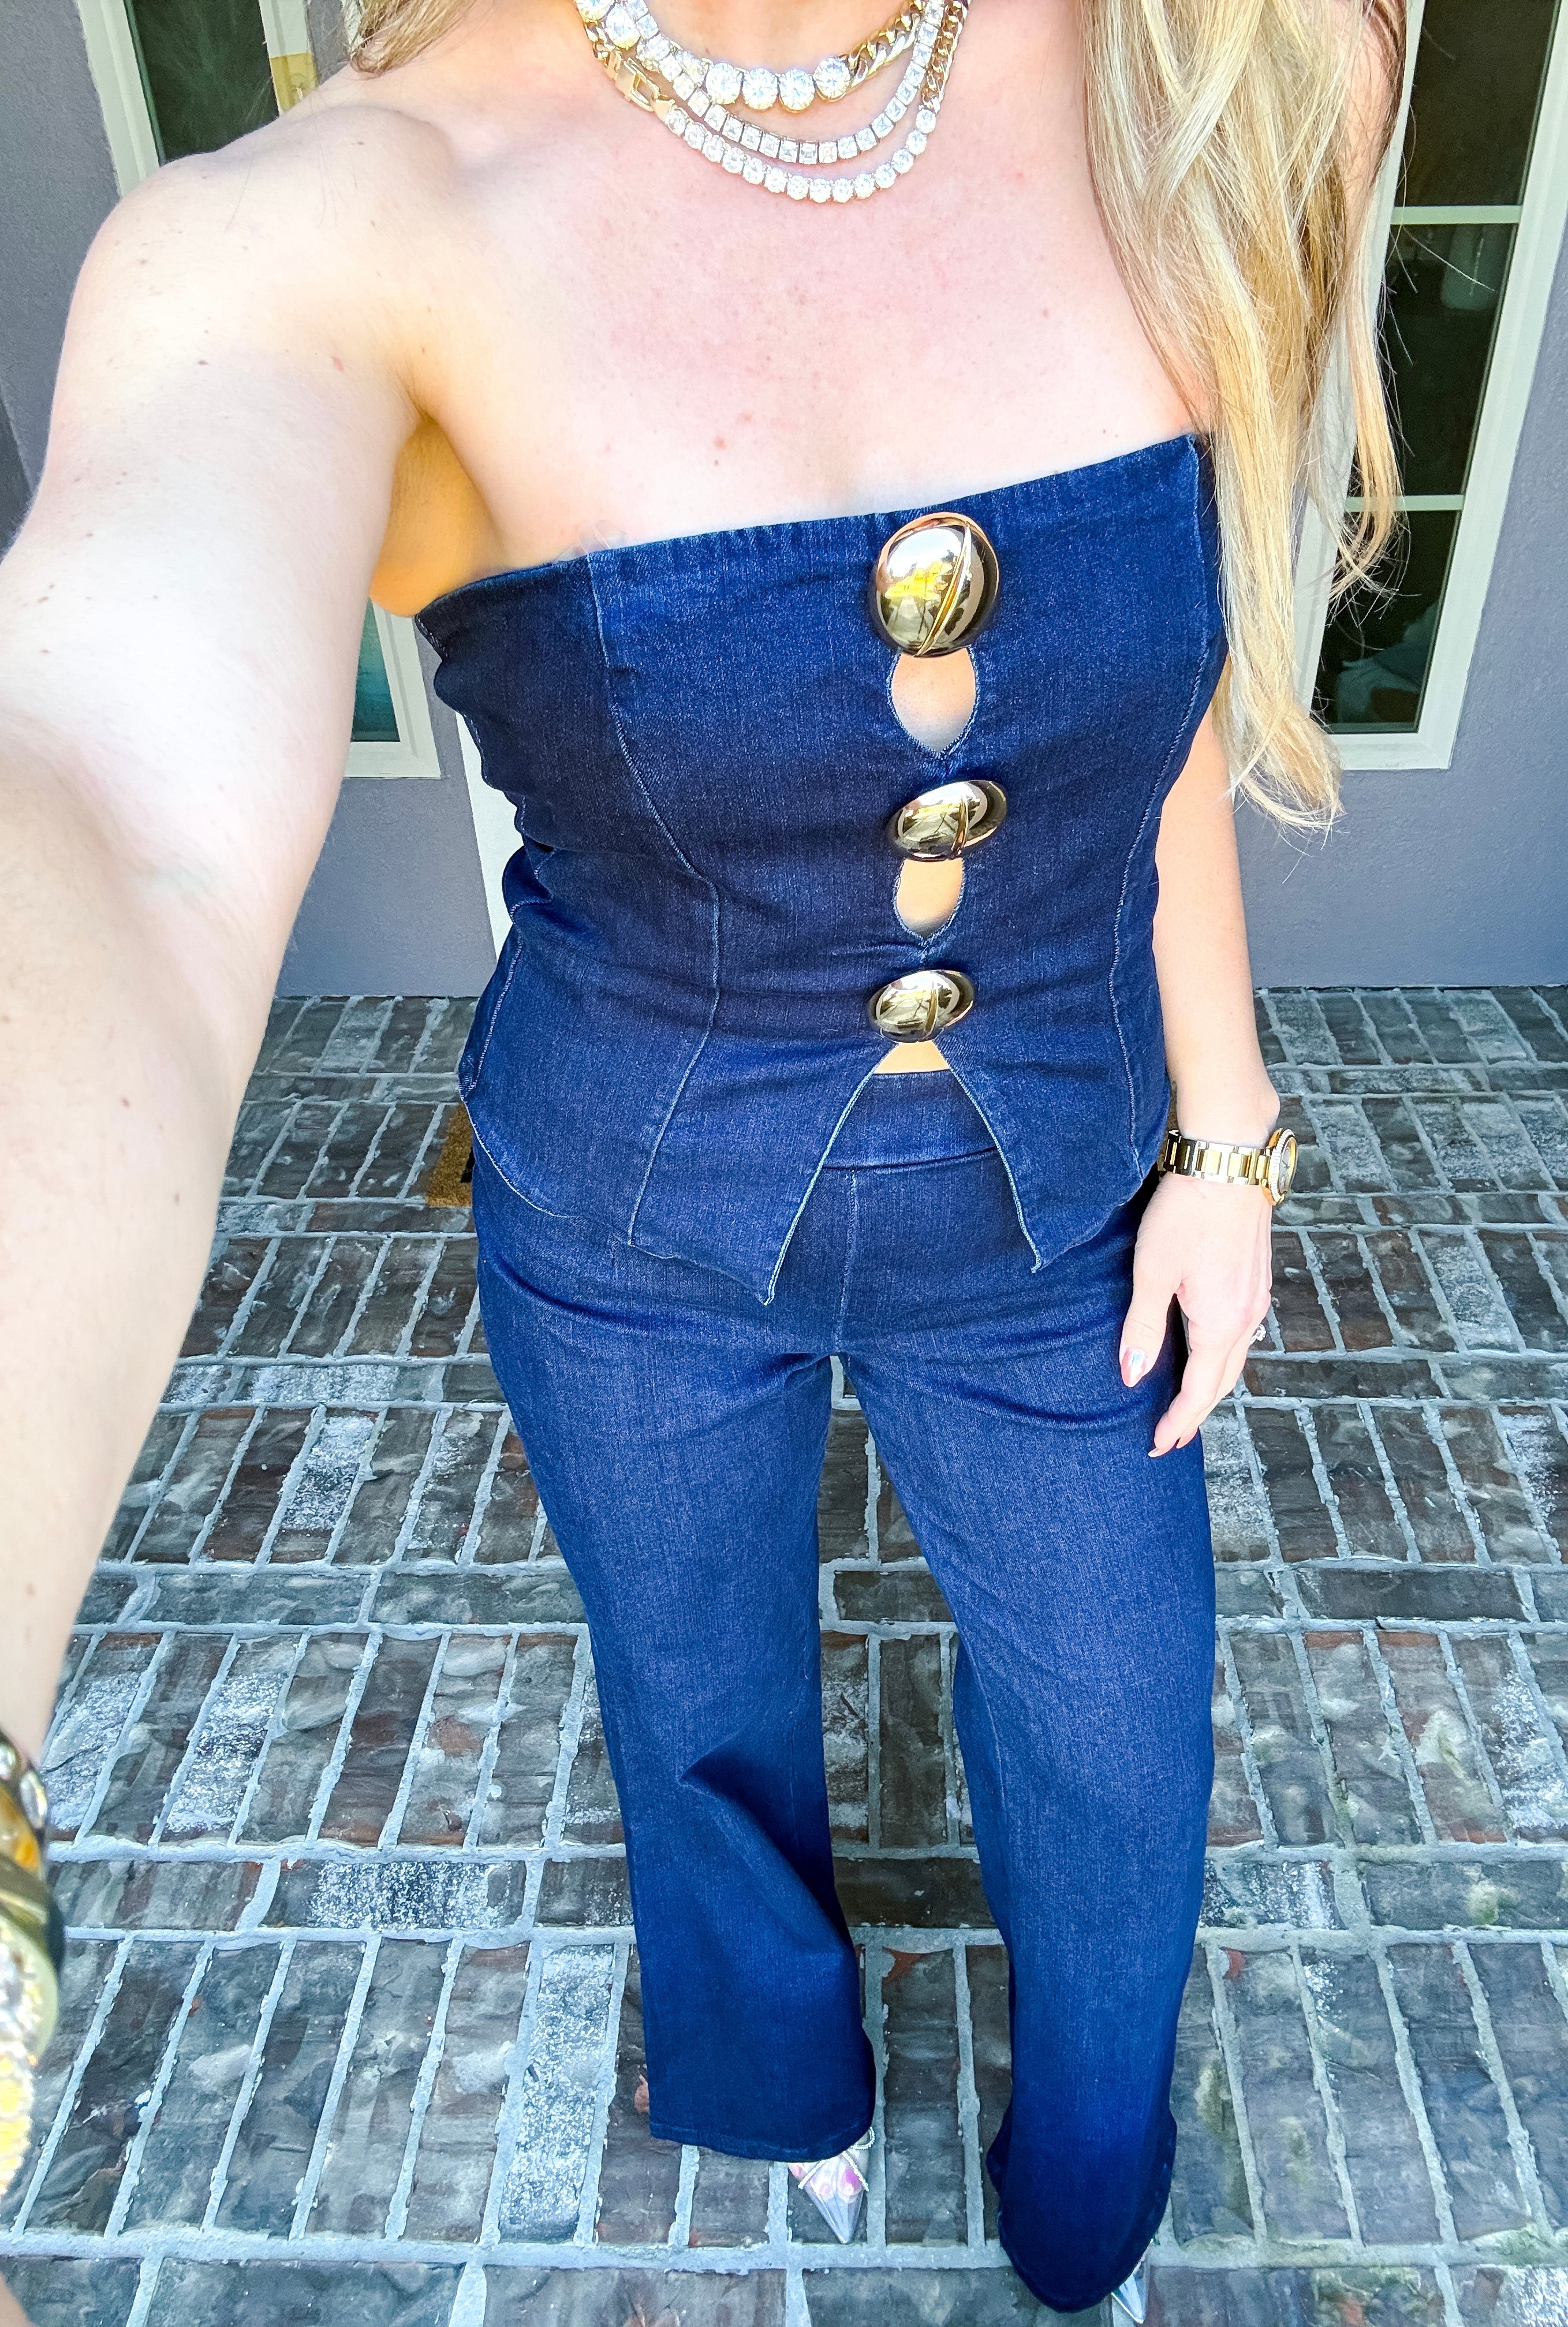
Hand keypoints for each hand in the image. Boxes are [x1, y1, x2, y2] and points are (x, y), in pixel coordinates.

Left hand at [1119, 1172, 1273, 1454]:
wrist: (1228, 1160)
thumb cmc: (1186, 1212)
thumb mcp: (1152, 1271)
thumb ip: (1143, 1326)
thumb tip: (1133, 1376)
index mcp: (1222, 1322)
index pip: (1200, 1390)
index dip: (1179, 1420)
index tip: (1158, 1444)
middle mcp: (1248, 1316)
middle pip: (1224, 1380)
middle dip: (1197, 1411)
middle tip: (1172, 1436)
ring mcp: (1256, 1297)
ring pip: (1235, 1356)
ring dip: (1212, 1384)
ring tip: (1188, 1403)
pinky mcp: (1256, 1278)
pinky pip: (1241, 1333)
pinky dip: (1222, 1355)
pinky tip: (1207, 1352)